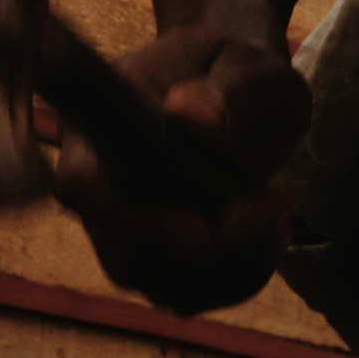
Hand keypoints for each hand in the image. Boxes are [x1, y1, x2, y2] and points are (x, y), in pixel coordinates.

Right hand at [53, 23, 312, 314]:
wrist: (235, 88)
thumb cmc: (231, 64)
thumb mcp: (245, 60)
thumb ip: (227, 87)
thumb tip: (190, 118)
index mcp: (97, 130)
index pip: (81, 187)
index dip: (125, 218)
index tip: (197, 227)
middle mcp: (103, 194)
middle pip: (126, 258)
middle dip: (203, 252)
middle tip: (266, 204)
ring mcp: (129, 236)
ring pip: (162, 288)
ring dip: (230, 267)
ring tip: (277, 208)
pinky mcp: (163, 262)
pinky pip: (195, 297)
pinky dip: (243, 276)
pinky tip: (274, 229)